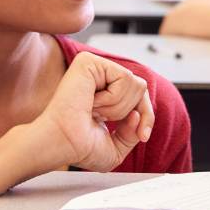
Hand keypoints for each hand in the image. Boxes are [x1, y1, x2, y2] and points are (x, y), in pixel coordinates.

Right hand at [33, 52, 154, 172]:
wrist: (62, 144)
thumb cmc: (80, 147)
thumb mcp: (117, 146)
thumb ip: (133, 132)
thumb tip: (137, 113)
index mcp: (106, 93)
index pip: (140, 95)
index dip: (147, 116)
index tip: (143, 136)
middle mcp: (100, 77)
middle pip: (141, 87)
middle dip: (129, 111)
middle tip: (100, 120)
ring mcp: (94, 67)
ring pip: (135, 82)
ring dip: (118, 107)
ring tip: (93, 111)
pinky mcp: (89, 61)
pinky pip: (124, 77)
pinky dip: (113, 97)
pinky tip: (91, 102)